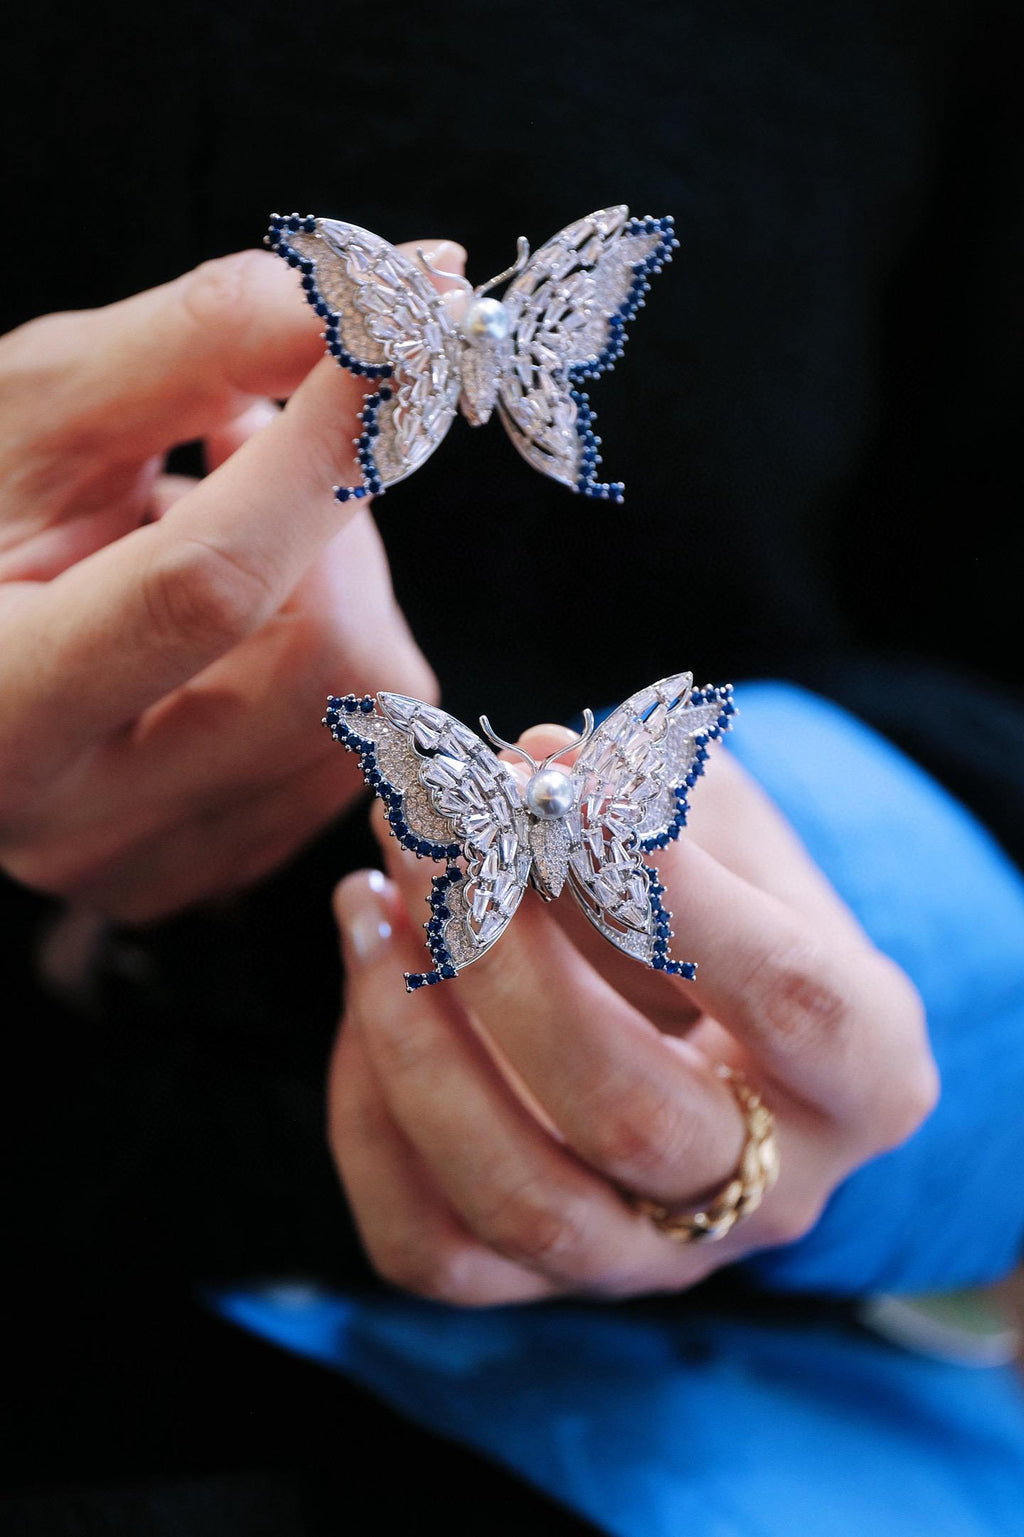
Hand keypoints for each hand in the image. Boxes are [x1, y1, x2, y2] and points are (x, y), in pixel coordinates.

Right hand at [0, 240, 464, 919]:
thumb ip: (194, 345)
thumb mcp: (34, 413)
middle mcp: (77, 820)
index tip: (402, 332)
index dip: (320, 455)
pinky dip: (328, 646)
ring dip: (329, 575)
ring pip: (361, 704)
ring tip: (213, 524)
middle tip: (240, 438)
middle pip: (315, 658)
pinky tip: (236, 616)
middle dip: (323, 519)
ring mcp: (153, 862)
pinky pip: (360, 745)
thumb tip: (390, 288)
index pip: (206, 586)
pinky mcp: (215, 869)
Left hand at [329, 728, 936, 1303]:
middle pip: (632, 1112)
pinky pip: (427, 1242)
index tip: (553, 787)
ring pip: (520, 1197)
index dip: (667, 890)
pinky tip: (368, 989)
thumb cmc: (728, 898)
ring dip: (416, 1037)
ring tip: (368, 898)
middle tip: (430, 836)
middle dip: (507, 962)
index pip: (784, 995)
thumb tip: (531, 765)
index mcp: (867, 1069)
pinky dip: (371, 1112)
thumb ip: (644, 789)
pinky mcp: (541, 1286)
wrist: (706, 1016)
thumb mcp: (721, 824)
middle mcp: (774, 1191)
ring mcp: (654, 1258)